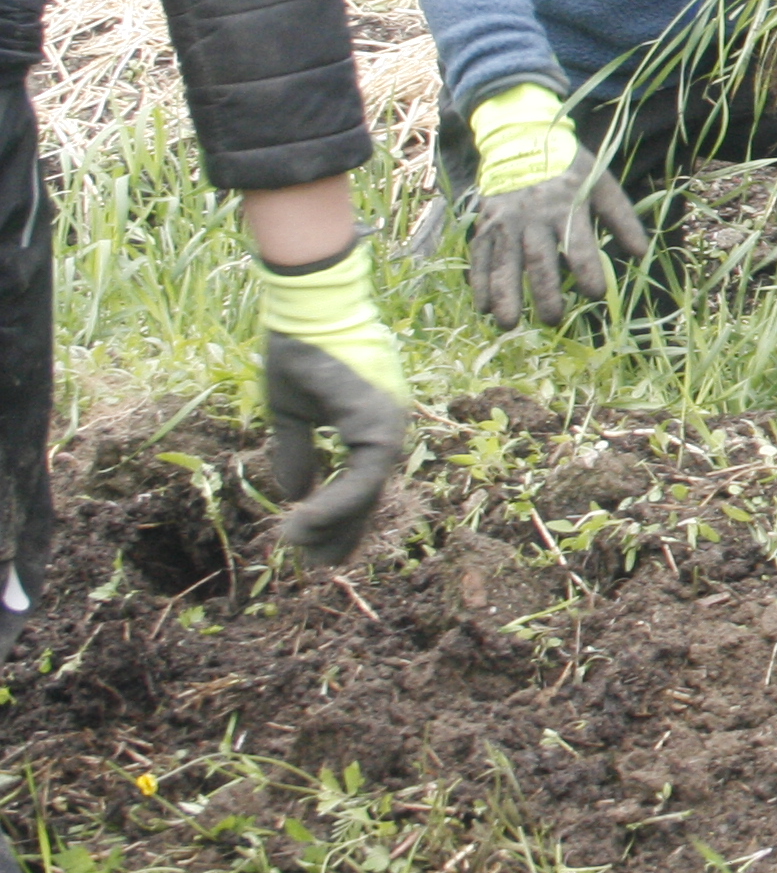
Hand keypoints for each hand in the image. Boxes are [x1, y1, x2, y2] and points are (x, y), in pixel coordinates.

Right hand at [256, 239, 406, 563]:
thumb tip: (295, 496)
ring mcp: (386, 418)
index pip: (363, 479)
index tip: (313, 544)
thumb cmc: (300, 351)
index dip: (339, 515)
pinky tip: (305, 521)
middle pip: (370, 490)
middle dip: (341, 531)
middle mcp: (387, 421)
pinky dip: (337, 500)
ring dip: (336, 522)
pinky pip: (364, 471)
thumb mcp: (293, 414)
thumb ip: (298, 454)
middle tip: (316, 564)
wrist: (303, 308)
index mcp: (372, 421)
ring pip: (369, 486)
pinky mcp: (376, 416)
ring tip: (301, 548)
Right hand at [462, 82, 650, 328]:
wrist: (523, 141)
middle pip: (539, 260)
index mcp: (566, 206)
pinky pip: (479, 257)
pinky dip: (479, 283)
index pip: (579, 245)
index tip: (596, 295)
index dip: (589, 271)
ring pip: (504, 263)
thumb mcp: (602, 185)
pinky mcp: (485, 225)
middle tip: (552, 319)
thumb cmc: (570, 169)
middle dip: (545, 292)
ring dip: (505, 295)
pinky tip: (482, 308)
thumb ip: (622, 220)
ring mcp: (505, 222)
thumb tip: (643, 254)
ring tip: (509, 324)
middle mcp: (533, 217)